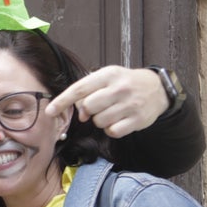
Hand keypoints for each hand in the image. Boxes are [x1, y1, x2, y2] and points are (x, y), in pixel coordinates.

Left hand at [46, 66, 168, 137]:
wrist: (156, 88)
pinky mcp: (138, 120)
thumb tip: (80, 112)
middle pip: (89, 107)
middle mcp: (120, 88)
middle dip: (87, 111)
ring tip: (111, 112)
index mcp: (108, 75)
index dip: (62, 101)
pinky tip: (118, 120)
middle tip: (96, 108)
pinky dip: (111, 129)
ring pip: (99, 121)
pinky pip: (113, 132)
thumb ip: (89, 91)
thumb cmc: (124, 83)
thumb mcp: (107, 77)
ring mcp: (130, 104)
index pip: (80, 89)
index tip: (50, 111)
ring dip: (100, 120)